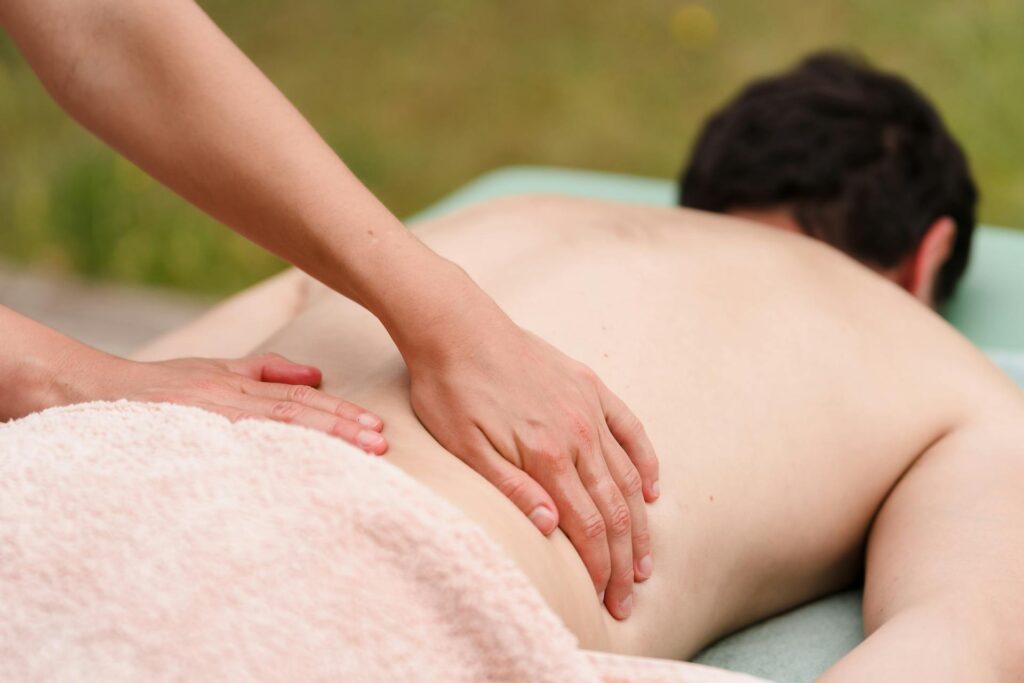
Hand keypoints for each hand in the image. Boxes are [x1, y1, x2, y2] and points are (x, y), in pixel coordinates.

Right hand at [67, 350, 387, 453]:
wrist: (90, 397)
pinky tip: (301, 475)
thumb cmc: (158, 389)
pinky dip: (272, 461)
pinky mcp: (186, 443)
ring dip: (318, 442)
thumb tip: (317, 375)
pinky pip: (236, 456)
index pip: (298, 402)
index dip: (339, 415)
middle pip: (293, 416)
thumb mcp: (213, 371)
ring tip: (358, 455)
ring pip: (272, 432)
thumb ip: (264, 371)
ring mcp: (206, 424)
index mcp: (235, 389)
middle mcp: (225, 403)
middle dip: (340, 430)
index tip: (376, 429)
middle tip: (380, 445)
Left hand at [405, 310, 659, 619]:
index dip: (600, 568)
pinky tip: (651, 488)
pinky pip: (630, 428)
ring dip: (639, 523)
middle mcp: (578, 433)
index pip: (587, 526)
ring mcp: (588, 408)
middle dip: (624, 560)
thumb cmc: (450, 389)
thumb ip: (511, 489)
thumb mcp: (465, 447)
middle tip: (628, 598)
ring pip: (626, 476)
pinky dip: (645, 461)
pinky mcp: (588, 386)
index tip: (606, 599)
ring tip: (645, 561)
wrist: (456, 325)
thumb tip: (550, 529)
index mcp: (547, 455)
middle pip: (614, 510)